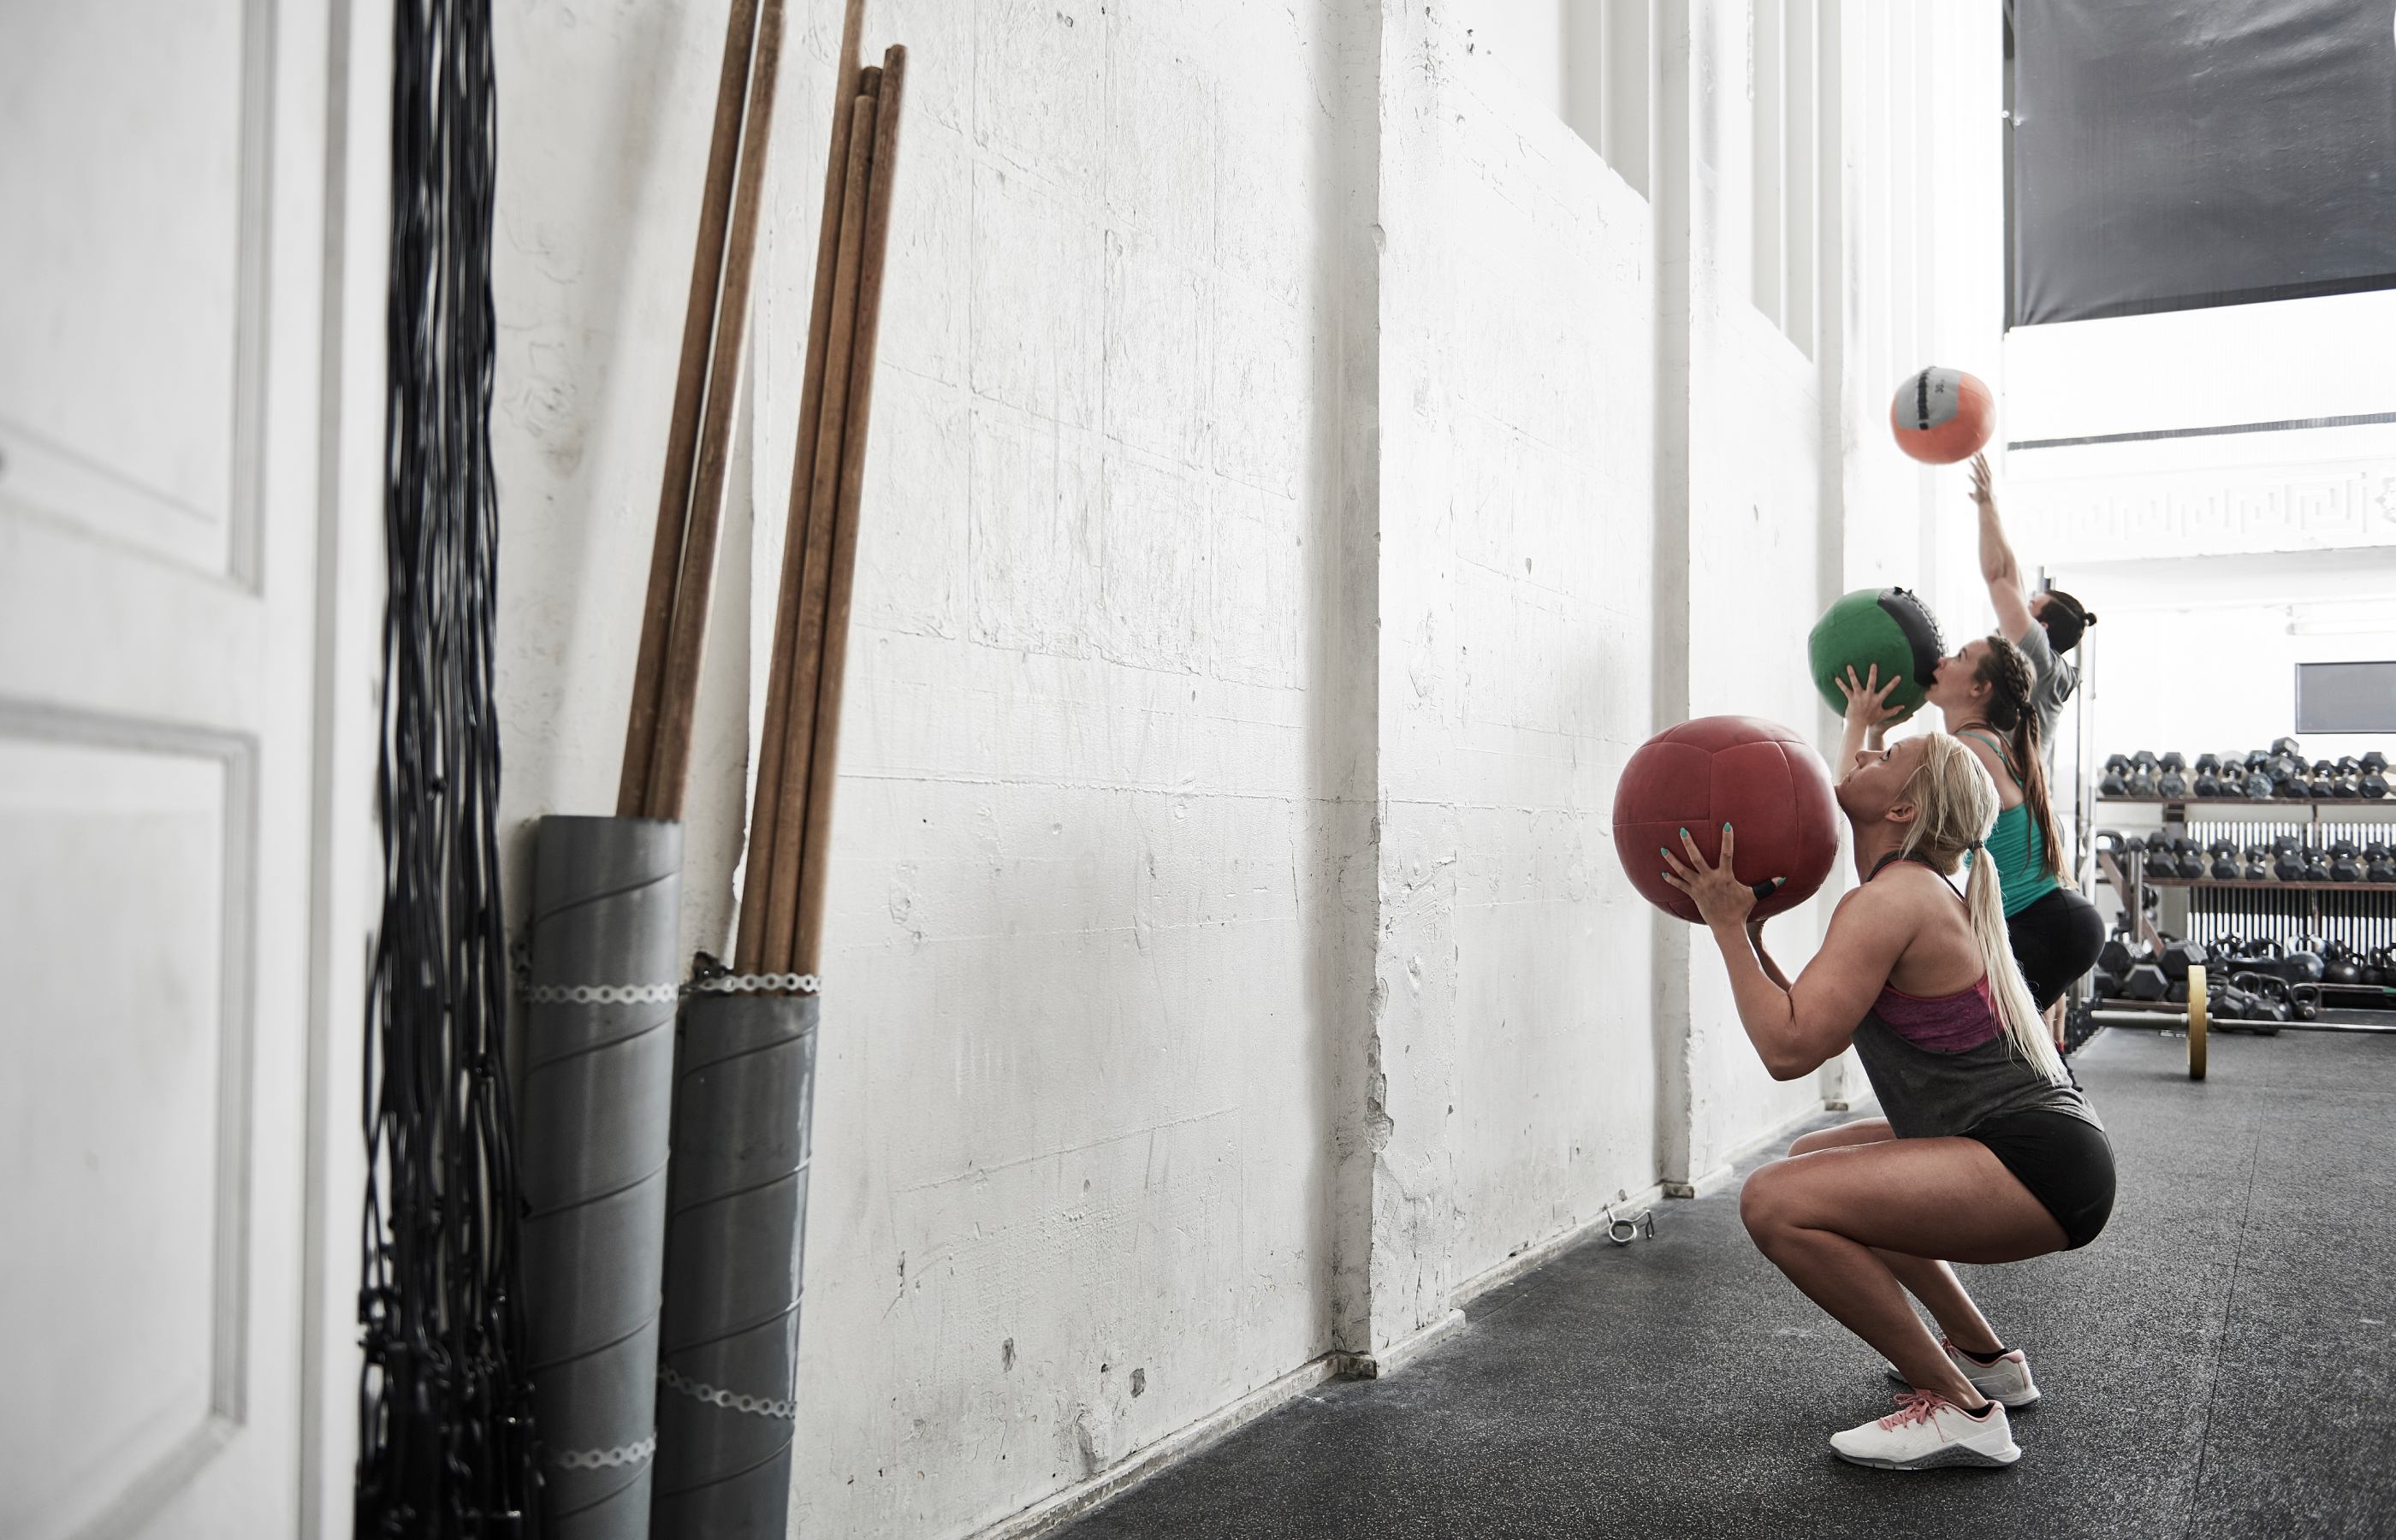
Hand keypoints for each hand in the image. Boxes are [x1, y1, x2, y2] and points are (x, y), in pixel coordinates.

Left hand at [1659, 822, 1783, 929]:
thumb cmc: (1741, 910)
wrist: (1727, 926)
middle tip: (1681, 830)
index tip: (1726, 825)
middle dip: (1688, 844)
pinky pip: (1680, 886)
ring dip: (1672, 860)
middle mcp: (1710, 879)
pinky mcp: (1693, 895)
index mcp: (1725, 876)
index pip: (1727, 853)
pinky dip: (1671, 880)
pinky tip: (1662, 873)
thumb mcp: (1754, 896)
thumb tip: (1782, 878)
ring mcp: (1700, 887)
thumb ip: (1766, 886)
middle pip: (1696, 858)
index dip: (1727, 839)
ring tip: (1663, 850)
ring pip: (1683, 870)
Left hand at [1834, 663, 1902, 730]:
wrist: (1858, 725)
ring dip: (1852, 675)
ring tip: (1849, 666)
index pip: (1887, 690)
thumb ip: (1893, 710)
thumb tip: (1903, 707)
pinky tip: (1836, 678)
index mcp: (1877, 700)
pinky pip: (1845, 690)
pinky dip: (1841, 684)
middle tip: (1873, 664)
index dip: (1893, 684)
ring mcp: (1859, 697)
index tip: (1898, 676)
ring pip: (1856, 684)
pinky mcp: (1851, 699)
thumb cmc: (1870, 719)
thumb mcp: (1883, 715)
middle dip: (1873, 674)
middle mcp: (1868, 697)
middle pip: (1871, 683)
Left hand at [1968, 451, 1993, 506]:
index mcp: (1987, 477)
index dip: (1982, 458)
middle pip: (1982, 467)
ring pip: (1979, 472)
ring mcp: (1984, 483)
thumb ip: (1973, 488)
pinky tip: (1967, 474)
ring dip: (1975, 466)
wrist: (1987, 505)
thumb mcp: (1978, 491)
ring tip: (1970, 460)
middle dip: (1979, 459)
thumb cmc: (1982, 498)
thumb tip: (1968, 493)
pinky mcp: (1980, 488)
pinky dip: (1972, 478)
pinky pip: (1976, 482)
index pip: (1984, 465)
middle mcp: (1986, 479)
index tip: (1979, 451)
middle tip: (1974, 452)